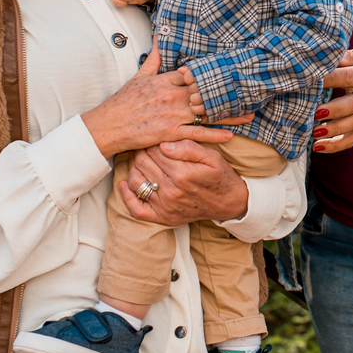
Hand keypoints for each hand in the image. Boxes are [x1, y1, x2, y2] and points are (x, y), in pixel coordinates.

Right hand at [82, 44, 248, 156]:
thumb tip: (160, 37)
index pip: (194, 74)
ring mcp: (172, 114)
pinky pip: (196, 134)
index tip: (232, 71)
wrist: (107, 126)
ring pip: (205, 113)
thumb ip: (154, 58)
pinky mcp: (169, 133)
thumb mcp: (138, 77)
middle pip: (206, 92)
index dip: (212, 73)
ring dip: (228, 114)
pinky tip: (230, 135)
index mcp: (165, 81)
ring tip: (249, 115)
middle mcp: (171, 96)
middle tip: (251, 91)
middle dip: (227, 92)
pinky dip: (213, 135)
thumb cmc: (122, 103)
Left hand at [119, 140, 248, 225]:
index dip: (150, 140)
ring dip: (132, 167)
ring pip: (135, 181)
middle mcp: (171, 191)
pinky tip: (124, 184)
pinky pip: (137, 209)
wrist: (229, 203)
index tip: (151, 135)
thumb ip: (188, 148)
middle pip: (142, 163)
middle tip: (141, 144)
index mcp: (182, 173)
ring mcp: (165, 206)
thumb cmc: (220, 176)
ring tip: (137, 158)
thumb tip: (164, 144)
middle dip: (139, 151)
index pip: (154, 150)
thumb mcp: (212, 156)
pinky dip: (127, 197)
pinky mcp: (163, 217)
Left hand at [312, 48, 352, 153]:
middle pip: (351, 105)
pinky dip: (336, 145)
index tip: (312, 81)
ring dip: (334, 130)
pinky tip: (320, 147)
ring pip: (352, 125)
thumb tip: (328, 54)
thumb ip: (348, 56)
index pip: (346, 76)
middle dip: (334, 110)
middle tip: (316, 112)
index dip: (329, 79)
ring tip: (315, 132)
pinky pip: (352, 139)